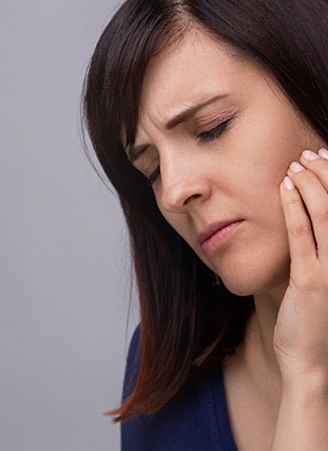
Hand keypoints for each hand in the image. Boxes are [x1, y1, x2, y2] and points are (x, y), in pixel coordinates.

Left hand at [275, 148, 327, 378]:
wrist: (311, 360)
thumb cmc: (315, 320)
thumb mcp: (323, 280)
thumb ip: (319, 250)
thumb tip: (305, 216)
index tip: (324, 158)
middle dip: (326, 172)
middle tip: (309, 155)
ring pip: (325, 213)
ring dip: (309, 183)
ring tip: (295, 165)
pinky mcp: (311, 280)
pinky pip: (302, 234)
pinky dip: (293, 207)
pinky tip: (284, 188)